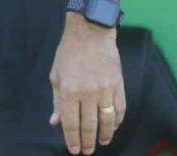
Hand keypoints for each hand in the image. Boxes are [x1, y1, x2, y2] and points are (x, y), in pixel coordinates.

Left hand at [48, 18, 125, 153]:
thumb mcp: (56, 75)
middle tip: (87, 151)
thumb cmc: (69, 52)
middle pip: (90, 125)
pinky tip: (112, 127)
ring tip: (101, 143)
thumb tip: (56, 122)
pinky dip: (117, 122)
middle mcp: (88, 93)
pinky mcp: (119, 85)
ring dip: (105, 135)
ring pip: (107, 121)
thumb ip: (57, 101)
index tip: (74, 150)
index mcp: (70, 90)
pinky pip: (120, 109)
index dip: (72, 139)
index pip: (71, 122)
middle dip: (88, 142)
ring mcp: (106, 90)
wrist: (91, 32)